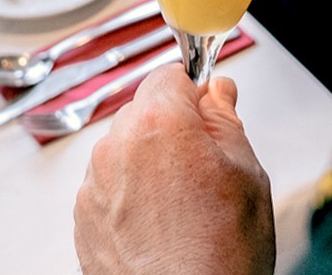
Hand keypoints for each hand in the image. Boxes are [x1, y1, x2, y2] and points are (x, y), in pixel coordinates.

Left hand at [75, 66, 274, 274]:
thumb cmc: (219, 257)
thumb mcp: (247, 173)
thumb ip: (226, 119)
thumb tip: (217, 93)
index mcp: (159, 124)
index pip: (171, 75)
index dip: (194, 92)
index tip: (208, 108)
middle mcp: (116, 148)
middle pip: (145, 112)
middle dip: (173, 130)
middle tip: (205, 168)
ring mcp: (94, 185)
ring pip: (126, 151)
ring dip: (149, 165)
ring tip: (184, 207)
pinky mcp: (84, 219)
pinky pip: (110, 187)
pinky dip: (131, 198)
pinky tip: (162, 227)